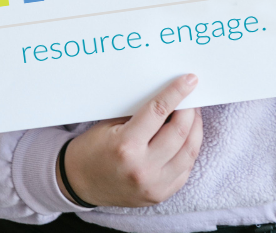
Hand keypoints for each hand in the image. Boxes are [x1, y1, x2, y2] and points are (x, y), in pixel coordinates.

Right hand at [57, 74, 202, 207]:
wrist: (79, 183)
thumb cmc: (93, 148)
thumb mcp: (111, 124)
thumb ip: (140, 113)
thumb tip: (168, 96)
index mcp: (126, 146)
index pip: (159, 111)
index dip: (177, 92)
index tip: (190, 80)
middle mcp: (142, 168)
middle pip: (179, 132)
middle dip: (190, 110)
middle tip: (192, 97)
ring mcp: (153, 186)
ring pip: (189, 152)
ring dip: (195, 130)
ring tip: (193, 116)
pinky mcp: (159, 196)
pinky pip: (185, 170)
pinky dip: (189, 151)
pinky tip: (187, 138)